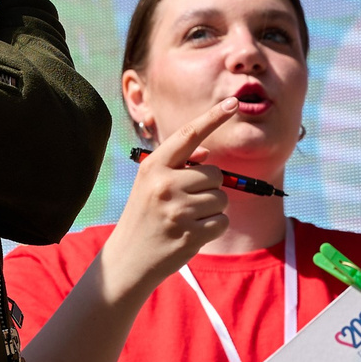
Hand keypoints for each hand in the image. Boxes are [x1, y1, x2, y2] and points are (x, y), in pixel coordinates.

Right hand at [99, 99, 236, 290]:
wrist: (128, 259)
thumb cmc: (144, 216)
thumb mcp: (150, 184)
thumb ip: (178, 166)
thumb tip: (207, 153)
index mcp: (154, 167)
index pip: (188, 135)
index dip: (213, 117)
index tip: (233, 102)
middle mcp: (165, 184)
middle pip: (215, 174)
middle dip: (209, 188)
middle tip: (185, 203)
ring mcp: (178, 210)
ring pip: (221, 198)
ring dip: (211, 209)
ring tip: (186, 219)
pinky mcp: (191, 234)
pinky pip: (222, 221)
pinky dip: (213, 228)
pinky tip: (191, 234)